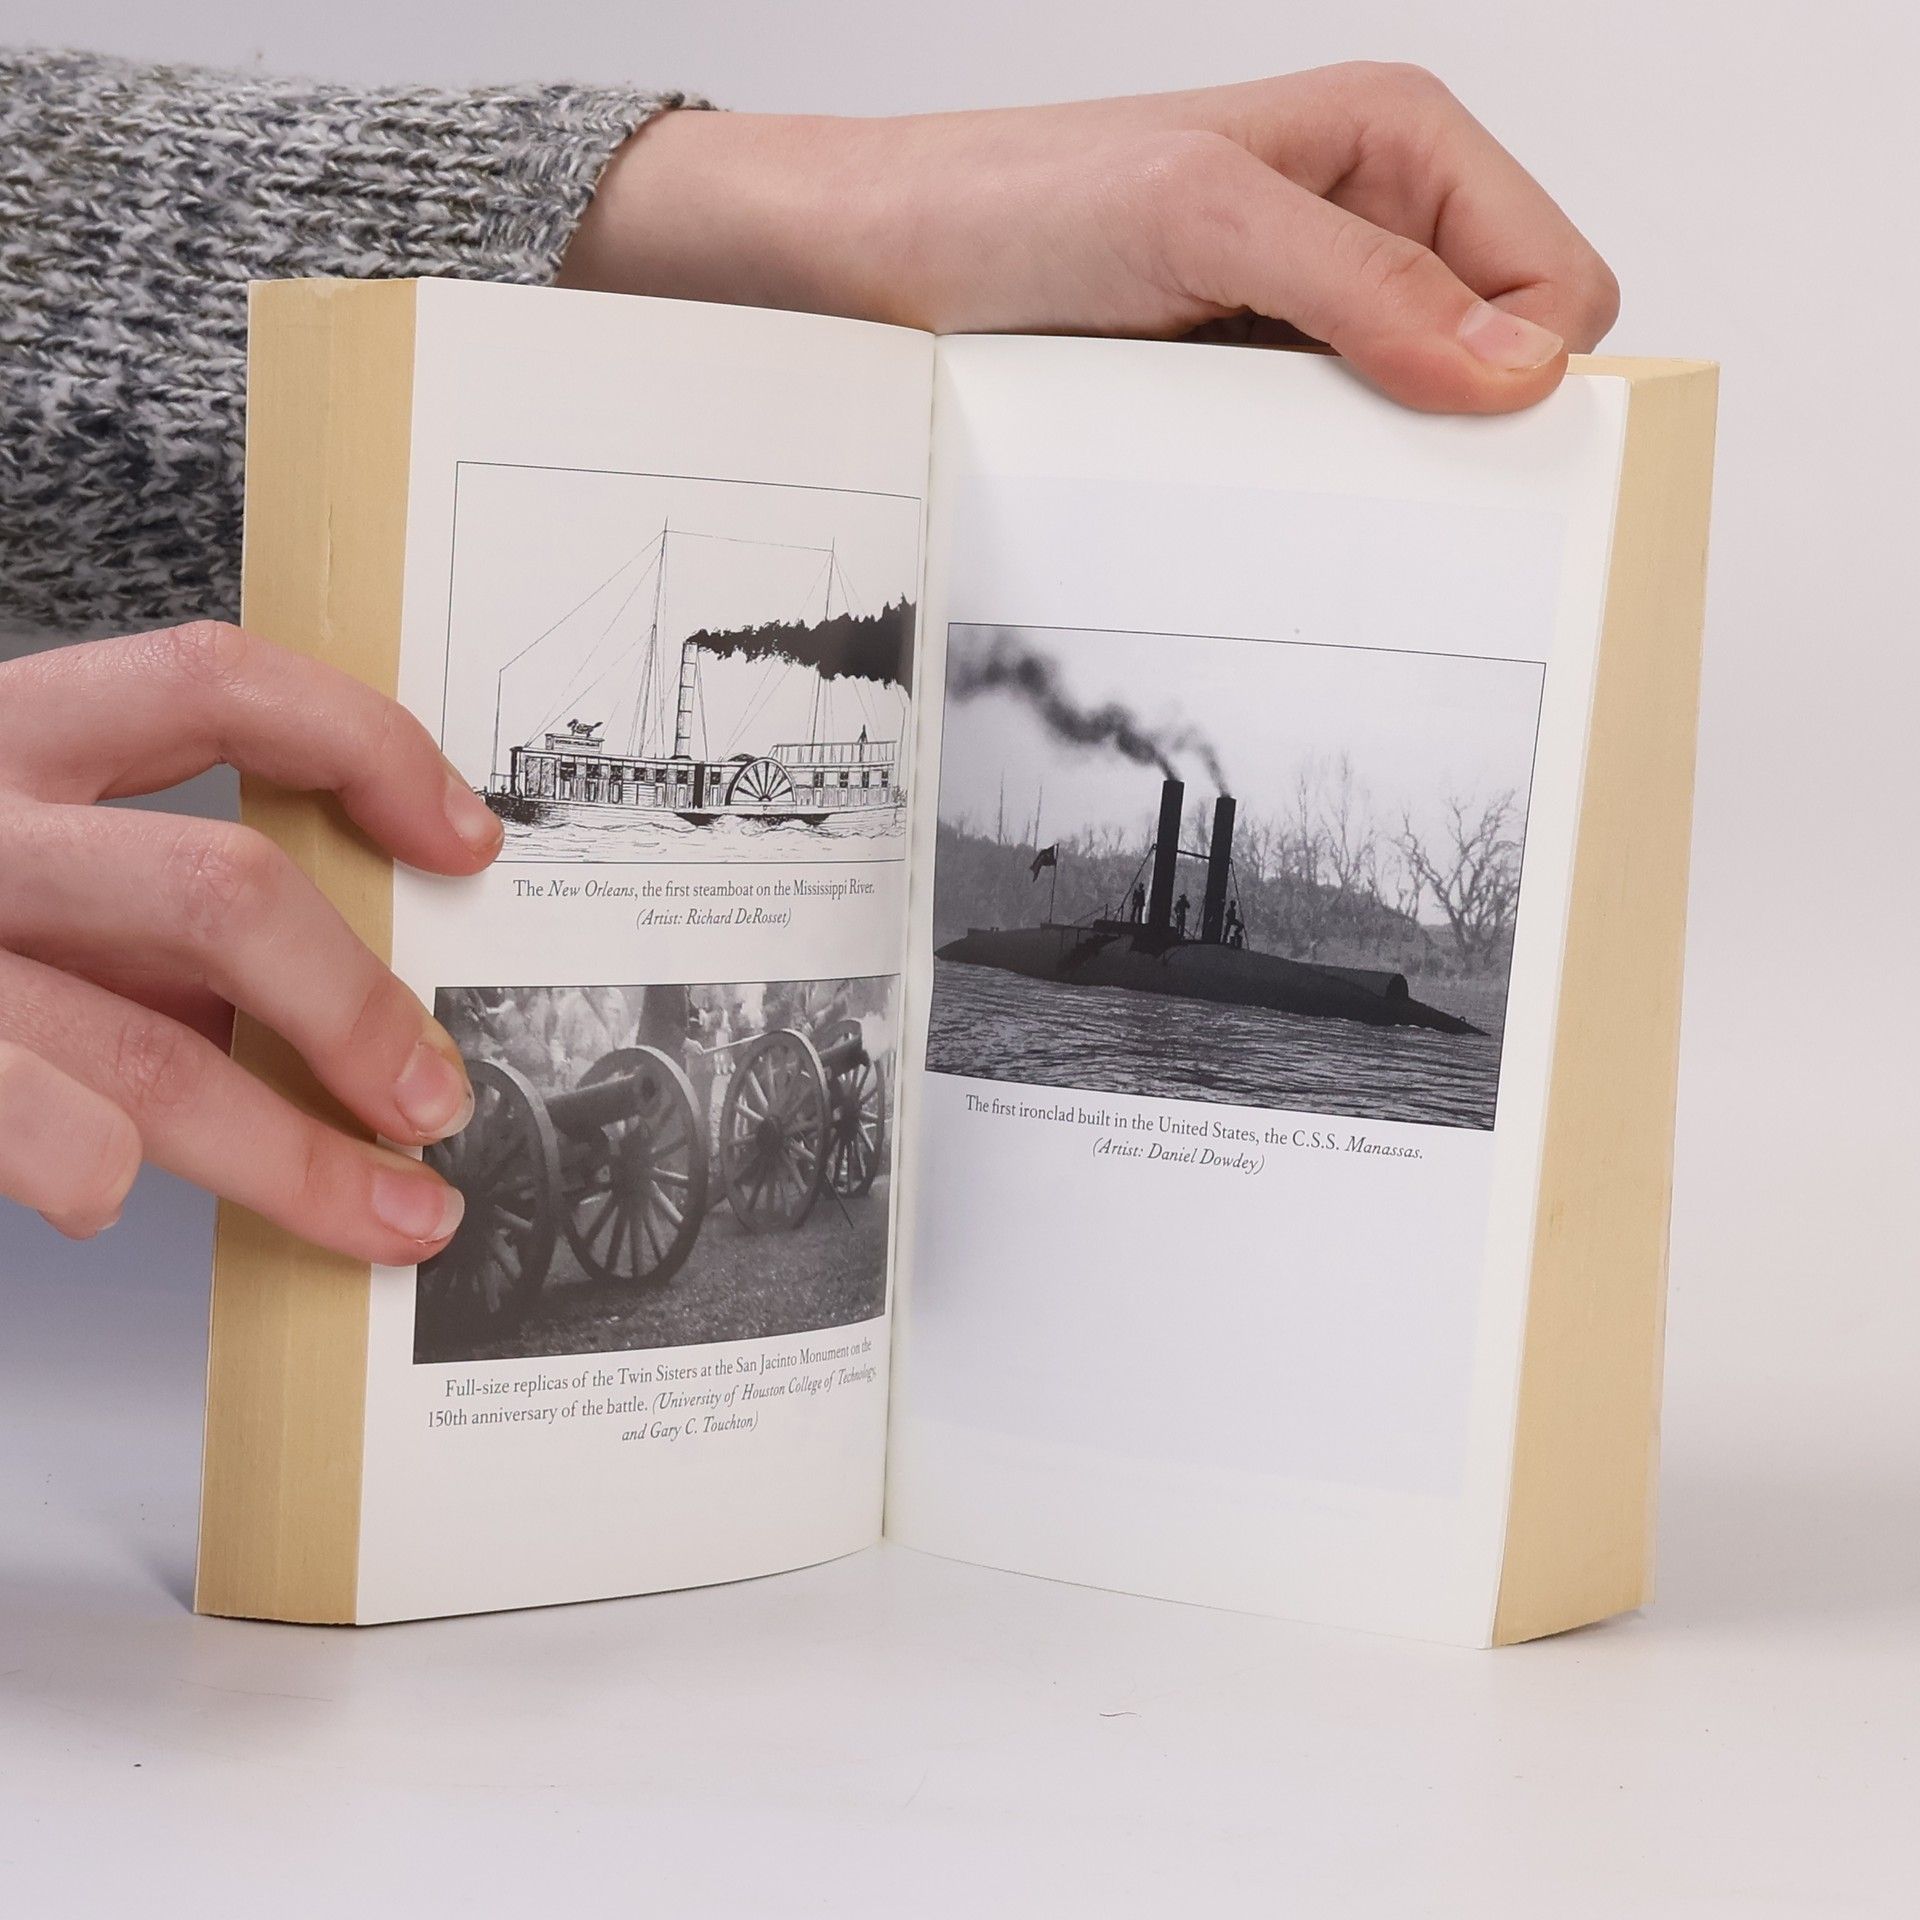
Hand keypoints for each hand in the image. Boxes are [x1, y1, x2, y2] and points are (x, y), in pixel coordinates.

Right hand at [0, 622, 500, 1254]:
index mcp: (9, 736)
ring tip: (389, 1213)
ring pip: (143, 1048)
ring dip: (289, 1152)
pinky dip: (75, 1159)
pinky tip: (113, 1194)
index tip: (469, 841)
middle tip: (435, 1100)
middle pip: (217, 890)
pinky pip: (22, 1115)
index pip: (217, 682)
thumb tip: (346, 988)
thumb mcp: (31, 866)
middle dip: (353, 1010)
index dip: (366, 745)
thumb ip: (145, 903)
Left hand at [560, 64, 1618, 414]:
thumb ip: (1365, 285)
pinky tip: (1253, 471)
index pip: (1559, 280)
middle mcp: (1371, 220)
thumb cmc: (1017, 199)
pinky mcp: (1255, 375)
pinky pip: (1338, 446)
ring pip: (1425, 411)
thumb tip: (1512, 366)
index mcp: (1399, 142)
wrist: (887, 258)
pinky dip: (1315, 473)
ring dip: (1380, 455)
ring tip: (1282, 456)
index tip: (1463, 435)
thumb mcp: (1202, 221)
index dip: (1533, 368)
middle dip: (1465, 418)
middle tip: (1366, 461)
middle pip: (1506, 354)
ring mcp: (1313, 307)